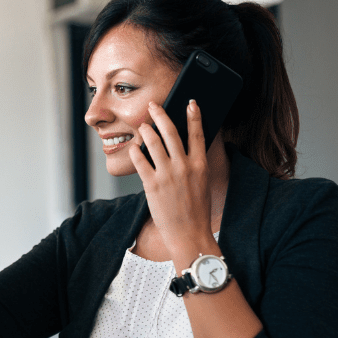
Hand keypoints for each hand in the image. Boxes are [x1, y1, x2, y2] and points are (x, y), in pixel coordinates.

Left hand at [128, 100, 216, 263]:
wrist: (189, 235)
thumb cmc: (196, 211)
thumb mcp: (203, 184)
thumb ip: (195, 164)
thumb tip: (185, 147)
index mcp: (200, 165)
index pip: (197, 133)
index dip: (193, 115)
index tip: (189, 102)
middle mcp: (184, 167)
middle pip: (171, 132)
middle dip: (161, 115)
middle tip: (153, 105)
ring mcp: (167, 175)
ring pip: (153, 143)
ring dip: (146, 130)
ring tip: (143, 125)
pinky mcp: (152, 185)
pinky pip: (140, 161)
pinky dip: (135, 152)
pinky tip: (133, 148)